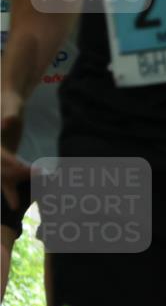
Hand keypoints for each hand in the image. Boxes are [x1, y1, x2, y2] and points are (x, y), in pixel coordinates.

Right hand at [1, 92, 28, 208]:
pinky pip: (6, 175)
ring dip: (8, 188)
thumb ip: (9, 114)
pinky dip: (10, 188)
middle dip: (9, 178)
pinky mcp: (5, 158)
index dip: (6, 162)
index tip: (20, 167)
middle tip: (23, 191)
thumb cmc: (9, 100)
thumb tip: (7, 122)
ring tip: (15, 205)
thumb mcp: (10, 105)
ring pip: (0, 175)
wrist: (10, 101)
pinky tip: (15, 203)